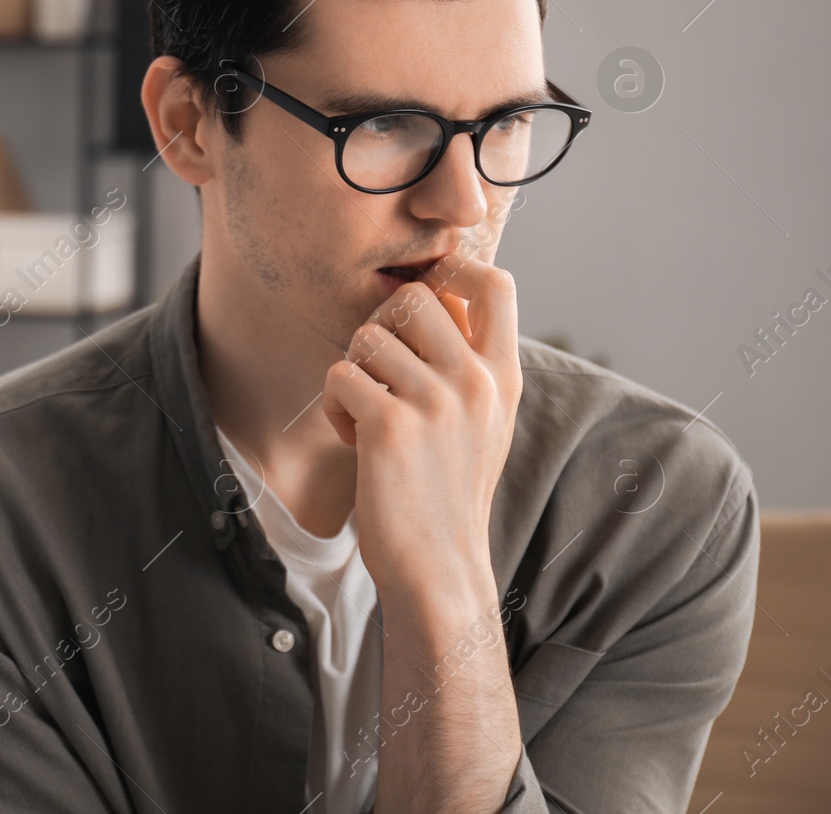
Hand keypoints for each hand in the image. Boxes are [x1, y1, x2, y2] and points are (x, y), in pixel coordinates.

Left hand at [320, 253, 522, 604]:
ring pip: (367, 335)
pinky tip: (354, 438)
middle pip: (413, 296)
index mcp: (503, 376)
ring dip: (352, 371)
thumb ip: (468, 363)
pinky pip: (339, 375)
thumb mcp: (483, 421)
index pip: (495, 281)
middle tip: (377, 372)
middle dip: (379, 325)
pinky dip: (333, 404)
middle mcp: (476, 382)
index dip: (450, 269)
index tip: (422, 297)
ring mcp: (435, 402)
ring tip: (365, 414)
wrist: (438, 567)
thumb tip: (434, 294)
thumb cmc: (447, 490)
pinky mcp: (390, 426)